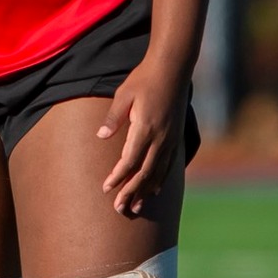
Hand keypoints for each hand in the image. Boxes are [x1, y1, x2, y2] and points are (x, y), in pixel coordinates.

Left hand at [98, 60, 187, 216]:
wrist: (173, 68)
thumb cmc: (144, 79)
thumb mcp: (123, 95)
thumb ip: (113, 118)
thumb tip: (100, 136)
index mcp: (145, 128)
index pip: (129, 161)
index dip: (117, 177)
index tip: (106, 188)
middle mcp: (160, 138)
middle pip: (144, 173)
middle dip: (130, 192)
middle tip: (119, 209)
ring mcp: (171, 139)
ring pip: (158, 173)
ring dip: (145, 191)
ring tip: (135, 207)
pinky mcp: (176, 137)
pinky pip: (169, 165)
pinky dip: (160, 180)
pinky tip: (155, 190)